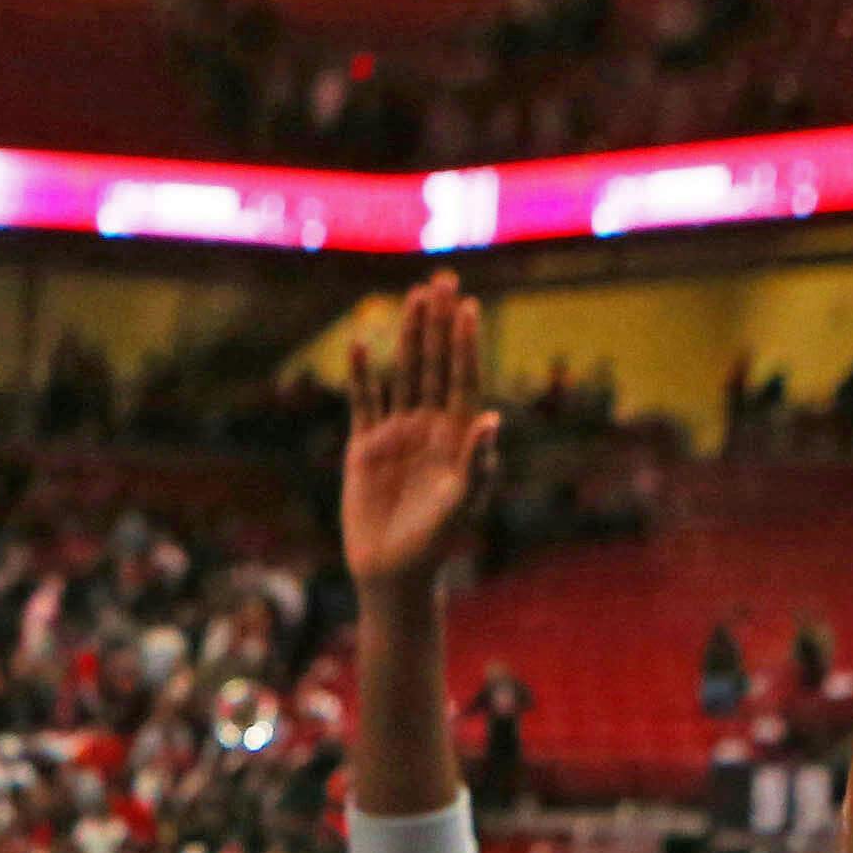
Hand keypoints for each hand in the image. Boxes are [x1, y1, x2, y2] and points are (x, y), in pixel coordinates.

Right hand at [343, 273, 501, 593]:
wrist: (392, 572)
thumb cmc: (435, 543)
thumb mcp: (461, 505)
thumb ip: (476, 463)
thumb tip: (489, 419)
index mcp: (458, 436)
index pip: (463, 378)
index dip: (465, 343)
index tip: (468, 306)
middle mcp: (430, 426)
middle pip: (435, 364)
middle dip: (439, 324)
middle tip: (442, 280)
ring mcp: (398, 433)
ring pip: (404, 373)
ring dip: (408, 336)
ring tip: (412, 297)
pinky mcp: (366, 446)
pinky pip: (364, 402)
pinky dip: (363, 374)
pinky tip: (363, 343)